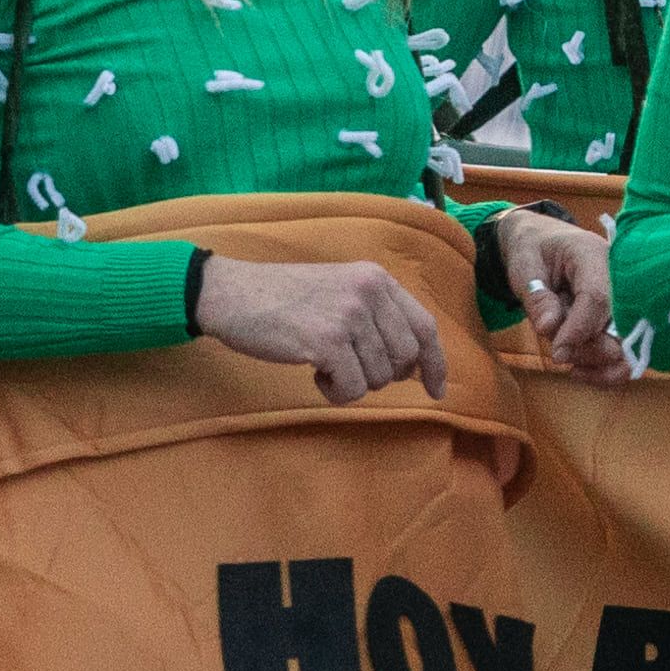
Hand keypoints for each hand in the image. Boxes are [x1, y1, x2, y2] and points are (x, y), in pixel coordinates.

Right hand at [193, 254, 450, 404]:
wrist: (233, 294)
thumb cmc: (282, 298)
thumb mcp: (338, 289)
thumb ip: (375, 315)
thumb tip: (411, 364)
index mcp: (376, 277)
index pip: (425, 326)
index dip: (435, 363)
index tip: (436, 389)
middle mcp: (369, 292)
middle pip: (404, 358)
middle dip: (382, 375)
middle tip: (349, 369)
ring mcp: (350, 315)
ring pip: (378, 377)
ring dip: (352, 383)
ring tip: (323, 365)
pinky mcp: (328, 342)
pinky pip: (352, 389)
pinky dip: (335, 392)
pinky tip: (313, 374)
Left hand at [493, 207, 641, 383]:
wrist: (543, 243)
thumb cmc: (534, 250)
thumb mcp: (525, 266)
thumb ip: (537, 296)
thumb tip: (549, 328)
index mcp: (594, 256)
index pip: (598, 298)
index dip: (579, 329)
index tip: (557, 353)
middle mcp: (619, 281)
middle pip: (618, 328)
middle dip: (586, 349)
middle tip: (556, 352)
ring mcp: (624, 304)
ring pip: (624, 348)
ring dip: (593, 361)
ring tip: (565, 355)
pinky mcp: (621, 323)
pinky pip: (622, 358)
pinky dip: (602, 372)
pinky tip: (578, 369)